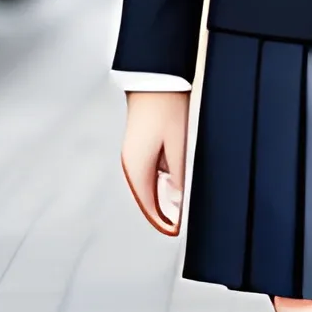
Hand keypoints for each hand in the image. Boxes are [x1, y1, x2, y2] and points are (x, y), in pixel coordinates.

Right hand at [121, 89, 188, 235]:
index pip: (149, 206)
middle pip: (146, 199)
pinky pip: (149, 174)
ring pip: (147, 187)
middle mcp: (131, 164)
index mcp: (137, 167)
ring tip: (180, 210)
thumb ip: (178, 176)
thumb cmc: (166, 108)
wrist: (155, 80)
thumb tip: (178, 202)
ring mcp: (133, 155)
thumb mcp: (178, 145)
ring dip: (161, 199)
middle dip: (162, 214)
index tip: (177, 231)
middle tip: (180, 225)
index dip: (163, 222)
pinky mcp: (139, 147)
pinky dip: (161, 184)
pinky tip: (175, 186)